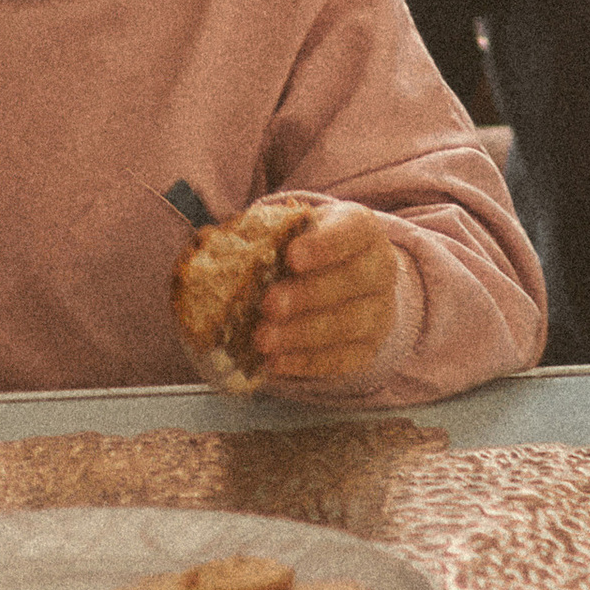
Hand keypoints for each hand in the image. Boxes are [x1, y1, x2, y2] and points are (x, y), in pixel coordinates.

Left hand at [250, 198, 414, 386]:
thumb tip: (209, 242)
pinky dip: (307, 362)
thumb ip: (263, 234)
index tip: (291, 256)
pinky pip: (343, 359)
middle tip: (268, 304)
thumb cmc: (309, 248)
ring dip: (303, 334)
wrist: (347, 279)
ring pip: (349, 324)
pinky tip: (275, 362)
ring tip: (262, 339)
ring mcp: (379, 310)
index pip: (352, 231)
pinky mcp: (369, 348)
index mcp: (361, 227)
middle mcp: (380, 267)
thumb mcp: (293, 230)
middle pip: (353, 280)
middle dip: (308, 294)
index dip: (324, 245)